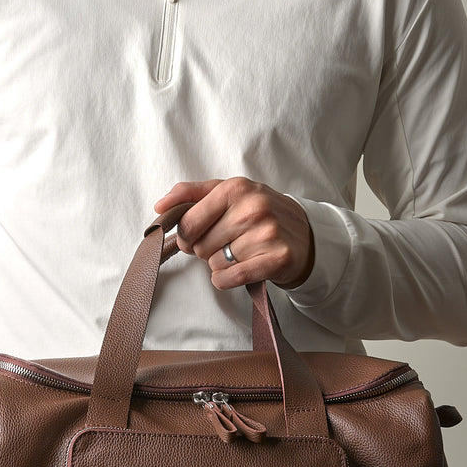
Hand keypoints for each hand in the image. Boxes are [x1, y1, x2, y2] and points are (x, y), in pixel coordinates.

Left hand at [153, 177, 314, 290]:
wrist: (305, 234)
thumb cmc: (260, 213)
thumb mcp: (229, 193)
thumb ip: (192, 194)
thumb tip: (161, 206)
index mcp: (236, 188)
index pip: (187, 222)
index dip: (186, 235)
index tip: (196, 236)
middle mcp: (253, 208)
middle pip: (199, 246)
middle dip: (206, 249)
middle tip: (225, 243)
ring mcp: (267, 234)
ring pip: (214, 264)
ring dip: (220, 264)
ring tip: (239, 253)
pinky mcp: (276, 259)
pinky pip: (229, 278)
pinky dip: (227, 279)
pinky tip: (239, 269)